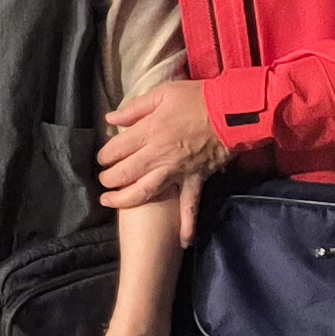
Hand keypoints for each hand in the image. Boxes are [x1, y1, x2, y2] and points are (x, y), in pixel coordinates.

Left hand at [100, 79, 225, 217]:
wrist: (232, 111)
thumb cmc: (197, 98)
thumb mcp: (163, 93)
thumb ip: (135, 108)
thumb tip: (110, 119)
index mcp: (149, 132)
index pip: (116, 149)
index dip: (104, 155)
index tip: (102, 158)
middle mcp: (158, 155)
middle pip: (125, 173)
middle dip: (108, 179)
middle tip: (103, 181)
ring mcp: (176, 171)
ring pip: (145, 191)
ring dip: (125, 200)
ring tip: (110, 203)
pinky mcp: (195, 180)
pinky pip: (190, 205)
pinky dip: (187, 224)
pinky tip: (182, 242)